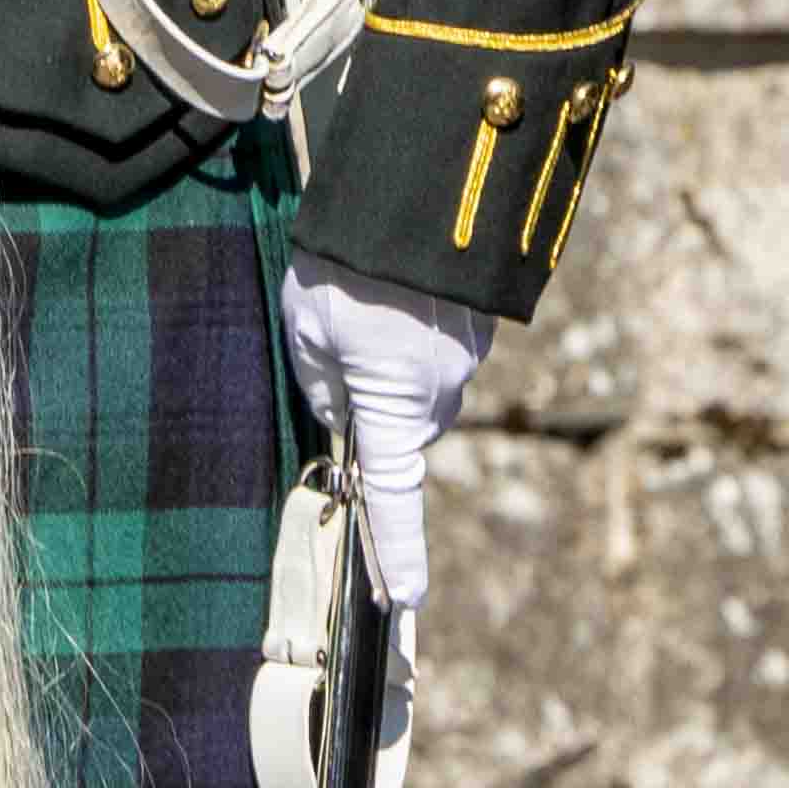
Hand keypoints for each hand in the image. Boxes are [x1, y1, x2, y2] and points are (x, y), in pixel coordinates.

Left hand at [279, 260, 487, 620]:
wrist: (414, 188)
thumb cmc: (344, 264)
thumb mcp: (309, 330)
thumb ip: (323, 386)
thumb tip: (344, 413)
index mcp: (395, 405)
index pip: (394, 497)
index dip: (396, 550)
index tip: (402, 598)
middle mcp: (442, 392)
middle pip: (404, 434)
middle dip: (374, 417)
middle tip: (333, 359)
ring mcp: (468, 359)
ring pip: (423, 393)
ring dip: (392, 372)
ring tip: (360, 312)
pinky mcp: (480, 328)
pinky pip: (441, 356)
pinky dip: (415, 342)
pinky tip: (393, 299)